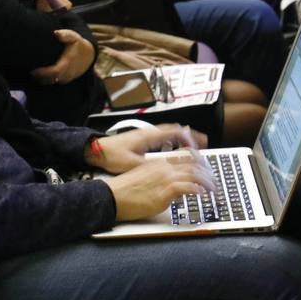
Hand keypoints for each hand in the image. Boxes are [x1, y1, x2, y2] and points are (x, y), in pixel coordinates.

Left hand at [30, 29, 95, 85]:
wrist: (88, 54)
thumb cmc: (77, 44)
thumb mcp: (73, 37)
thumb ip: (65, 35)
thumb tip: (57, 33)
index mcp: (68, 63)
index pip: (54, 72)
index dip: (43, 73)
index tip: (33, 70)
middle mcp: (68, 73)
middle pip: (51, 80)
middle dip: (39, 78)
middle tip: (30, 72)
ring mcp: (67, 78)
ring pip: (51, 82)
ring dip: (41, 80)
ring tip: (33, 73)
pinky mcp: (65, 80)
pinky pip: (53, 82)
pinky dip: (45, 80)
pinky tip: (38, 75)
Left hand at [86, 123, 207, 173]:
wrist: (96, 150)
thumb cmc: (112, 155)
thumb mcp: (133, 164)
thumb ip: (151, 166)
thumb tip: (168, 169)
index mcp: (150, 136)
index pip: (176, 132)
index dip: (190, 139)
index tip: (200, 146)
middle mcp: (150, 132)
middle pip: (176, 130)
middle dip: (191, 136)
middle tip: (204, 142)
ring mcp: (147, 134)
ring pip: (171, 132)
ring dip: (184, 137)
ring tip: (195, 145)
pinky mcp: (143, 139)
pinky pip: (164, 136)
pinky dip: (174, 139)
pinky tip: (177, 147)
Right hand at [102, 155, 217, 221]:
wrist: (112, 196)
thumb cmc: (124, 191)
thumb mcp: (143, 177)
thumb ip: (158, 177)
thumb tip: (170, 186)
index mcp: (158, 162)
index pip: (185, 156)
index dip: (199, 161)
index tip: (206, 167)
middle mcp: (164, 167)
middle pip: (194, 164)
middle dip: (207, 172)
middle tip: (213, 180)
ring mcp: (165, 178)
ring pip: (194, 174)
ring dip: (207, 182)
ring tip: (213, 190)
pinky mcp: (165, 190)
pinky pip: (188, 187)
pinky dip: (198, 190)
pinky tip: (202, 194)